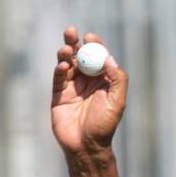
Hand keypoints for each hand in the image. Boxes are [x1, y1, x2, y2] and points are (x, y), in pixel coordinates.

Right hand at [51, 26, 127, 153]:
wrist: (86, 145)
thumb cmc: (105, 125)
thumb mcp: (117, 101)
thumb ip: (117, 79)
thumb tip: (109, 58)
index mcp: (103, 81)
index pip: (98, 57)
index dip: (94, 45)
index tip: (90, 37)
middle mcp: (87, 81)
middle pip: (80, 56)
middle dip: (75, 43)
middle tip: (72, 32)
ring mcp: (72, 87)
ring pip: (67, 64)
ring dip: (65, 53)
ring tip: (66, 48)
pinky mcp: (59, 94)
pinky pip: (58, 78)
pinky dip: (59, 69)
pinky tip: (63, 65)